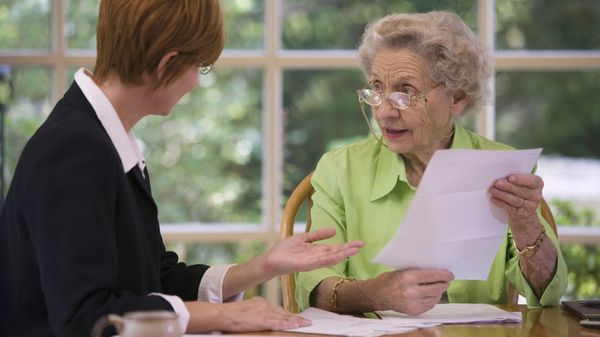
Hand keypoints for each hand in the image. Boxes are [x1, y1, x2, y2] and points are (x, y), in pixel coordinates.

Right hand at [186, 297, 310, 331]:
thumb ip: (255, 313)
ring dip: (296, 321)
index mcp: (260, 302)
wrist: (223, 313)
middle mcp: (264, 305)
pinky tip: (296, 325)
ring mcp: (264, 312)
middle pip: (283, 313)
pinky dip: (289, 324)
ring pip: (284, 317)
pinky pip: (279, 322)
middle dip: (295, 318)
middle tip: (307, 321)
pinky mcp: (263, 320)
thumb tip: (260, 319)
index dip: (288, 315)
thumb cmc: (230, 314)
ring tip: (306, 324)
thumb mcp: (246, 310)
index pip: (278, 309)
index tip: (297, 318)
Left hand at [260, 228, 363, 276]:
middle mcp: (317, 258)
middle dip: (349, 249)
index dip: (347, 246)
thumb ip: (318, 235)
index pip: (336, 248)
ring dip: (343, 254)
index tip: (360, 243)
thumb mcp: (304, 238)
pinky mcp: (305, 265)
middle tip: (362, 245)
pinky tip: (338, 255)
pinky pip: (319, 261)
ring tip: (355, 249)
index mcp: (317, 251)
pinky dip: (329, 258)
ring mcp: (312, 262)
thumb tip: (334, 230)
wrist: (271, 259)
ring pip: (331, 258)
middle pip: (336, 253)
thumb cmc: (285, 250)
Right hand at [368, 269, 453, 315]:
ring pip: (435, 297)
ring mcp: (413, 303)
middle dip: (444, 283)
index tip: (450, 274)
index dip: (444, 274)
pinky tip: (431, 295)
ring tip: (439, 287)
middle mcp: (412, 291)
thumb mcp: (402, 271)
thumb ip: (418, 272)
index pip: (432, 275)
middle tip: (447, 280)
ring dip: (440, 292)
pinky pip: (430, 305)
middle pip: (437, 287)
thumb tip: (435, 272)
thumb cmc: (388, 280)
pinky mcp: (414, 311)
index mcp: (408, 278)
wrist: (376, 295)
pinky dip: (433, 299)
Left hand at [489, 173, 543, 230]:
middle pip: (522, 191)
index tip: (510, 178)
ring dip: (502, 194)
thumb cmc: (521, 194)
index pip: (533, 181)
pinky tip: (493, 199)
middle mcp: (536, 196)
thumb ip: (516, 180)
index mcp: (537, 185)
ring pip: (515, 200)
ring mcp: (530, 206)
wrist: (525, 215)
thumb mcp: (522, 184)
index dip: (521, 179)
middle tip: (497, 183)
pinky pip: (510, 208)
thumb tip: (502, 178)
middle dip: (508, 187)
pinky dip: (501, 203)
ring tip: (493, 190)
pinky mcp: (521, 214)